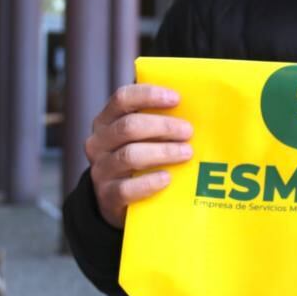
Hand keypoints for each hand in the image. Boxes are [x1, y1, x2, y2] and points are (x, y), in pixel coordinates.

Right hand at [85, 85, 191, 227]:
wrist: (119, 200)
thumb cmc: (139, 156)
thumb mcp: (142, 135)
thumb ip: (159, 118)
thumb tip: (197, 103)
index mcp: (106, 121)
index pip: (122, 99)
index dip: (149, 95)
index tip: (176, 98)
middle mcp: (98, 143)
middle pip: (129, 127)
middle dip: (163, 126)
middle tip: (188, 131)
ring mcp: (101, 170)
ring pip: (130, 156)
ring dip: (162, 152)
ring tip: (186, 153)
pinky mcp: (107, 196)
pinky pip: (127, 188)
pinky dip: (150, 182)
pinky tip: (168, 178)